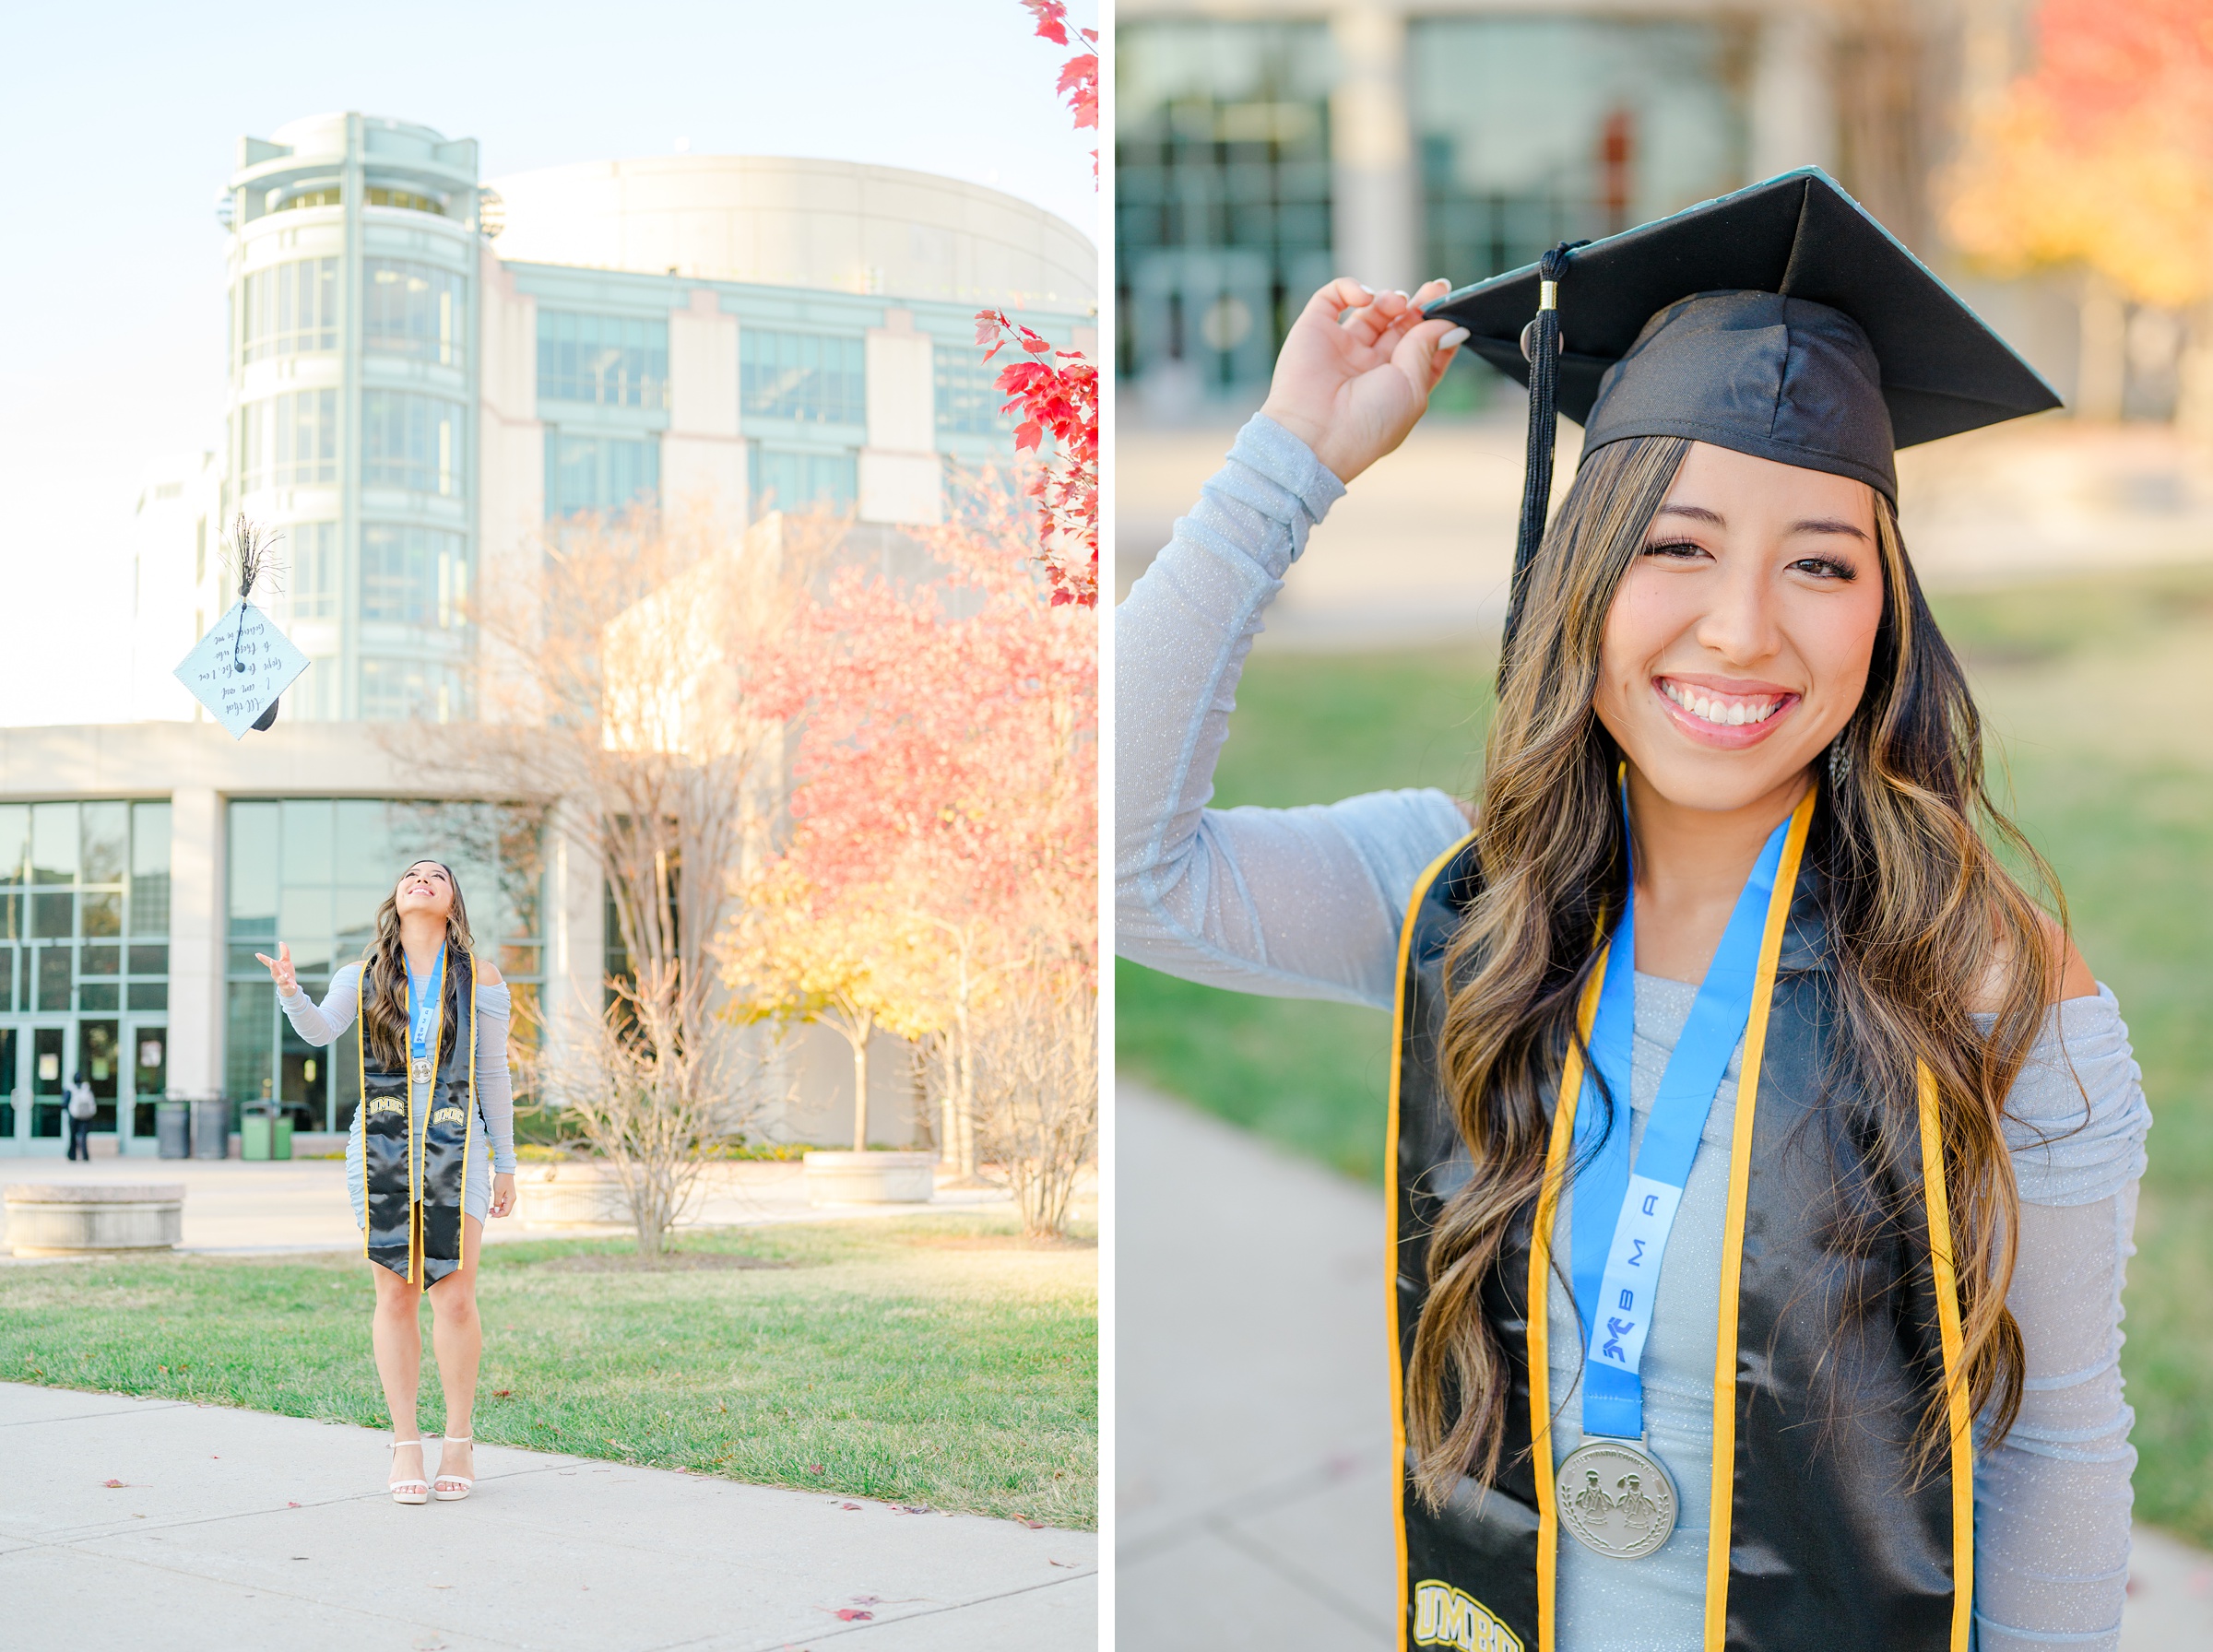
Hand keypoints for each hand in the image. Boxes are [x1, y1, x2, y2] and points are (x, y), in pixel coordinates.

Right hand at [254, 941, 297, 996]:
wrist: (290, 987)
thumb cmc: (286, 972)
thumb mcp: (286, 961)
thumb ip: (284, 952)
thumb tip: (281, 942)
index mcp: (275, 967)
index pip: (268, 962)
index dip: (263, 958)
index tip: (257, 954)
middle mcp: (276, 974)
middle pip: (273, 970)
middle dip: (272, 966)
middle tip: (272, 961)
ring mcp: (281, 981)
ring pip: (281, 979)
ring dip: (284, 977)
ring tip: (287, 974)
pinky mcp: (287, 986)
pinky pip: (289, 986)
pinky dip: (291, 986)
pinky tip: (294, 986)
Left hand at [490, 1173, 516, 1218]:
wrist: (505, 1171)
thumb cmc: (501, 1180)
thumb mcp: (498, 1192)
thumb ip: (497, 1202)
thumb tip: (497, 1210)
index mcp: (511, 1199)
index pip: (506, 1212)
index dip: (499, 1215)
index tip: (491, 1215)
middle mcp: (512, 1199)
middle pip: (506, 1211)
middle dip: (498, 1213)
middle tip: (489, 1212)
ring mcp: (510, 1197)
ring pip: (505, 1208)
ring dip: (498, 1210)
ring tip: (490, 1209)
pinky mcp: (508, 1195)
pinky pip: (504, 1204)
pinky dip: (499, 1206)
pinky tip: (493, 1206)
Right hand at [1259, 277, 1463, 484]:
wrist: (1316, 435)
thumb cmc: (1369, 422)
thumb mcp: (1412, 386)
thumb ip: (1425, 347)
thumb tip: (1443, 321)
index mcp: (1396, 385)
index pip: (1423, 350)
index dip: (1438, 329)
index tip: (1452, 312)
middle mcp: (1369, 366)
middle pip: (1401, 326)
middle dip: (1419, 306)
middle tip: (1435, 288)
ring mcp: (1342, 347)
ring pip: (1372, 309)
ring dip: (1390, 299)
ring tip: (1396, 303)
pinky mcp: (1314, 330)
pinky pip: (1332, 297)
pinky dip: (1351, 288)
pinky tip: (1366, 297)